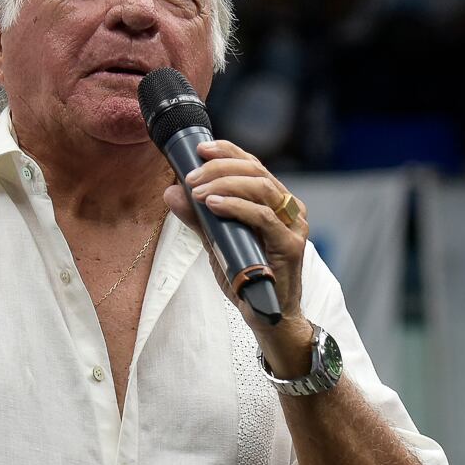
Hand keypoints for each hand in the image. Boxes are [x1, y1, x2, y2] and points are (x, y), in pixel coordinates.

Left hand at [163, 139, 313, 369]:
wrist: (266, 315)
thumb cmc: (246, 276)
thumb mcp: (216, 241)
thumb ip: (198, 217)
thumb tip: (171, 192)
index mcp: (274, 201)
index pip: (253, 164)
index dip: (227, 150)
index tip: (199, 149)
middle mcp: (288, 208)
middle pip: (256, 170)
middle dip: (219, 168)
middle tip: (191, 176)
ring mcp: (293, 226)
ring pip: (261, 187)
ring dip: (225, 184)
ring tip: (198, 192)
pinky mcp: (290, 245)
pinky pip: (263, 217)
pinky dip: (236, 206)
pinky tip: (214, 205)